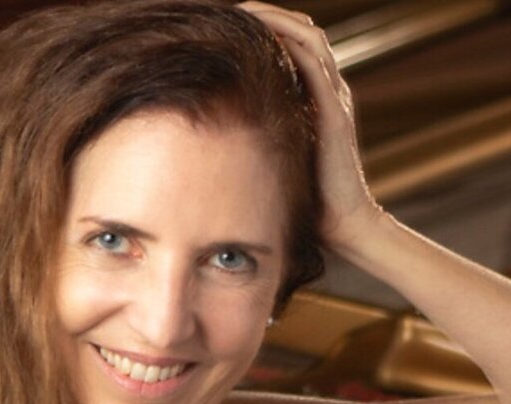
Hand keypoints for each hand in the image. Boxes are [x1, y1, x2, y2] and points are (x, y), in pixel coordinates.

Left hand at [237, 2, 385, 250]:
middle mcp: (329, 90)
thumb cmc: (305, 197)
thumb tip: (219, 127)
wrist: (342, 224)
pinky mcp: (333, 115)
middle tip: (230, 9)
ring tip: (242, 11)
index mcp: (317, 96)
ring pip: (309, 39)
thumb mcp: (278, 154)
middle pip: (302, 31)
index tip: (228, 21)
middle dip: (266, 14)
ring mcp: (334, 99)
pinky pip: (315, 67)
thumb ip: (262, 133)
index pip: (294, 42)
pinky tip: (265, 35)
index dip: (265, 25)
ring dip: (276, 20)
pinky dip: (291, 44)